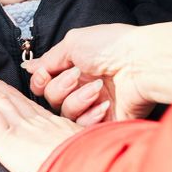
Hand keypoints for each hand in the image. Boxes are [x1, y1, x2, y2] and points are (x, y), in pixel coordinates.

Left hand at [0, 58, 81, 171]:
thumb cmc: (93, 168)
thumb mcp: (89, 152)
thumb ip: (81, 149)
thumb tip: (85, 157)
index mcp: (55, 125)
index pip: (26, 104)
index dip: (11, 90)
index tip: (1, 81)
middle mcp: (37, 121)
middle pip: (10, 95)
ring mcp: (23, 127)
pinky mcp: (9, 139)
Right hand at [22, 22, 171, 121]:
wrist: (142, 64)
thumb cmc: (111, 47)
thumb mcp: (73, 43)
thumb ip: (49, 59)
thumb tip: (29, 67)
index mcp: (75, 66)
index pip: (44, 82)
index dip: (40, 81)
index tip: (45, 74)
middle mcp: (81, 86)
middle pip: (51, 99)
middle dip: (60, 87)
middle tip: (78, 75)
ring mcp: (93, 105)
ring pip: (64, 113)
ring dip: (77, 99)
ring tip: (98, 88)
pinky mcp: (104, 122)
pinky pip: (82, 128)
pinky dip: (91, 115)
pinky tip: (106, 104)